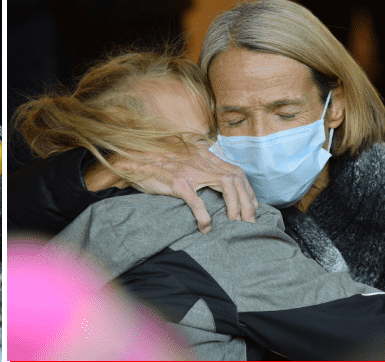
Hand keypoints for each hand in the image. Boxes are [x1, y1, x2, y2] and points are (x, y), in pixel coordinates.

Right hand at [87, 148, 257, 232]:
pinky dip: (205, 217)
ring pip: (226, 186)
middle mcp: (201, 161)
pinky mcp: (178, 183)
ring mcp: (191, 171)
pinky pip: (198, 202)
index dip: (248, 190)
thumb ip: (199, 168)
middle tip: (249, 222)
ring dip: (235, 207)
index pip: (236, 171)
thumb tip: (213, 185)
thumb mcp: (183, 162)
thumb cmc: (157, 165)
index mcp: (204, 156)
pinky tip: (206, 228)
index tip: (252, 207)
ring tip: (235, 224)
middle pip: (237, 179)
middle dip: (248, 202)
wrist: (133, 161)